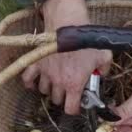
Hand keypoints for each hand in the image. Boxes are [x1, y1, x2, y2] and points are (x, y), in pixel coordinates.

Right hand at [21, 0, 111, 114]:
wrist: (67, 23)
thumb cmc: (86, 40)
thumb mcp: (104, 55)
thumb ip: (104, 69)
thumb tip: (102, 74)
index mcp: (74, 84)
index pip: (70, 108)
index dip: (74, 109)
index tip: (78, 104)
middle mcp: (57, 82)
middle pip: (57, 100)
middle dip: (63, 97)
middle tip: (69, 89)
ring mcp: (45, 73)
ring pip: (44, 91)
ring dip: (50, 89)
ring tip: (56, 83)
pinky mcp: (36, 63)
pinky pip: (27, 78)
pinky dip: (30, 83)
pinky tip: (34, 83)